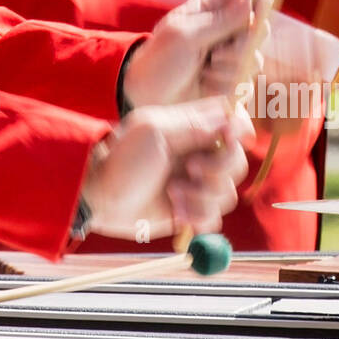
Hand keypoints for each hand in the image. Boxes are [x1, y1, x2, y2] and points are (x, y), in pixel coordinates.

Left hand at [82, 94, 253, 241]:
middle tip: (191, 169)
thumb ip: (193, 125)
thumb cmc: (122, 158)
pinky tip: (176, 212)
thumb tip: (228, 120)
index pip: (230, 123)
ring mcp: (195, 183)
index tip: (227, 138)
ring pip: (227, 192)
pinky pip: (214, 218)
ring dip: (203, 196)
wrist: (101, 198)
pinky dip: (198, 216)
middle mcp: (197, 154)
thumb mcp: (154, 131)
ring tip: (173, 193)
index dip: (237, 131)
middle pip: (237, 161)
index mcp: (190, 128)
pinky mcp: (191, 210)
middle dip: (219, 169)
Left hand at [121, 0, 269, 107]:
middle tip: (219, 50)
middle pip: (259, 22)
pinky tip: (207, 83)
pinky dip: (228, 83)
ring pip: (255, 55)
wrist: (150, 99)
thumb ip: (220, 20)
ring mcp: (231, 54)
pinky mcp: (234, 79)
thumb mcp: (185, 35)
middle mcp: (224, 28)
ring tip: (205, 69)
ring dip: (231, 64)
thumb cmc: (159, 61)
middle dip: (245, 38)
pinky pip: (248, 80)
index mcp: (208, 7)